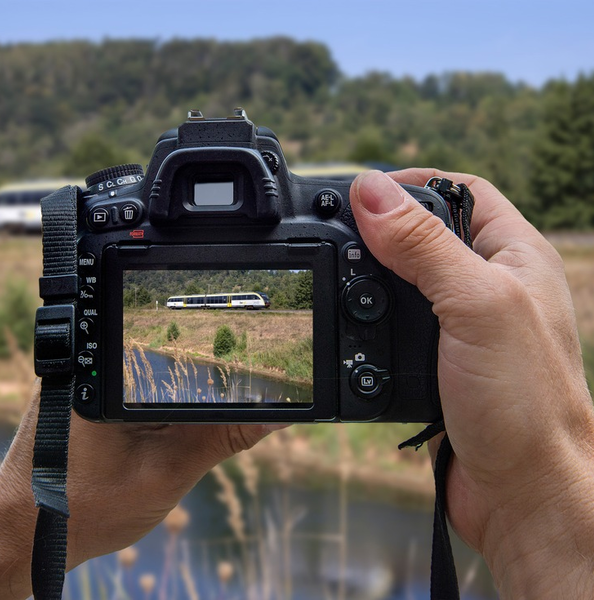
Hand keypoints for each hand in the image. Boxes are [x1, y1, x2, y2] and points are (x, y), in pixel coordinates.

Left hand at [0, 383, 283, 597]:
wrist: (24, 533)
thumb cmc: (85, 508)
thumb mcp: (167, 474)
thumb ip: (223, 438)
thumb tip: (275, 416)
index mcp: (106, 370)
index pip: (179, 350)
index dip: (220, 365)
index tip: (249, 384)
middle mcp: (88, 361)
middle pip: (165, 357)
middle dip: (198, 382)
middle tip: (202, 421)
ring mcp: (79, 377)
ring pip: (148, 374)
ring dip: (173, 397)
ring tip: (170, 432)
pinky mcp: (77, 394)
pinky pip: (128, 388)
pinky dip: (151, 407)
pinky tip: (155, 432)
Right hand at [350, 169, 593, 597]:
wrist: (524, 495)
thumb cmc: (526, 404)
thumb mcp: (474, 307)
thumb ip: (423, 246)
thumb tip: (370, 192)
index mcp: (516, 257)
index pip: (462, 191)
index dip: (411, 183)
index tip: (359, 190)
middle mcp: (492, 287)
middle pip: (428, 234)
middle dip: (381, 230)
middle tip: (336, 233)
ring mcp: (465, 328)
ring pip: (407, 283)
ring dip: (371, 278)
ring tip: (336, 276)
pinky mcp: (440, 365)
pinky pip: (397, 328)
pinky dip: (370, 323)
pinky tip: (351, 327)